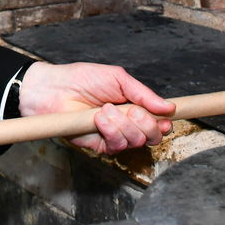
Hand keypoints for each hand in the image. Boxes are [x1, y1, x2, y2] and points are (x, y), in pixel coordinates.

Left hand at [18, 62, 174, 154]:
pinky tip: (100, 119)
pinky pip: (117, 146)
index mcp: (134, 106)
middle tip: (131, 111)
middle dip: (146, 124)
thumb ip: (144, 94)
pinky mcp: (100, 145)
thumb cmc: (82, 79)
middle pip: (152, 136)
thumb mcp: (118, 78)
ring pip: (136, 141)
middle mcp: (127, 123)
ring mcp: (114, 135)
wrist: (55, 89)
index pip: (158, 121)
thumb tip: (168, 107)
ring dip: (124, 125)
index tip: (165, 118)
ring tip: (106, 109)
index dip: (164, 122)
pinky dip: (112, 131)